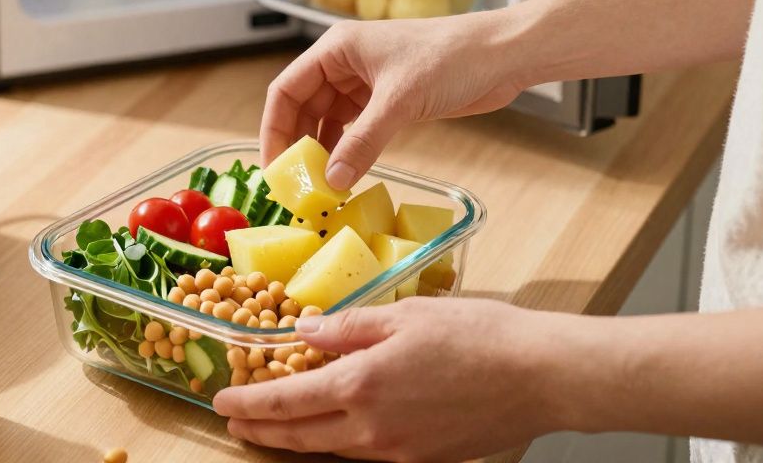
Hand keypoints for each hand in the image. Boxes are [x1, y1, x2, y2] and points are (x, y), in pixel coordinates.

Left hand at [212, 298, 569, 461]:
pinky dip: (339, 443)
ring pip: (332, 450)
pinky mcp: (424, 460)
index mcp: (362, 383)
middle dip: (260, 432)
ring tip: (275, 428)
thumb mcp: (406, 315)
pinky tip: (336, 430)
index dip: (248, 403)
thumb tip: (306, 330)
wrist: (540, 376)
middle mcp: (373, 427)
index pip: (286, 402)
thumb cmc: (479, 335)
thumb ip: (350, 326)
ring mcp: (399, 451)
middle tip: (234, 425)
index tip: (221, 400)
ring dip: (297, 440)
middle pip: (299, 436)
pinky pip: (366, 455)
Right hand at [261, 13, 526, 189]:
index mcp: (337, 49)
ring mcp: (367, 83)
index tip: (274, 166)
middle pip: (304, 108)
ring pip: (328, 122)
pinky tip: (346, 176)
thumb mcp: (400, 101)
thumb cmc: (452, 58)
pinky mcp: (389, 101)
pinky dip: (348, 152)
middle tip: (295, 186)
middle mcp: (345, 64)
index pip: (286, 89)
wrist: (503, 56)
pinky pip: (355, 131)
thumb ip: (363, 142)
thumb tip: (332, 181)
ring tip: (319, 188)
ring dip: (323, 153)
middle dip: (297, 145)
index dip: (275, 128)